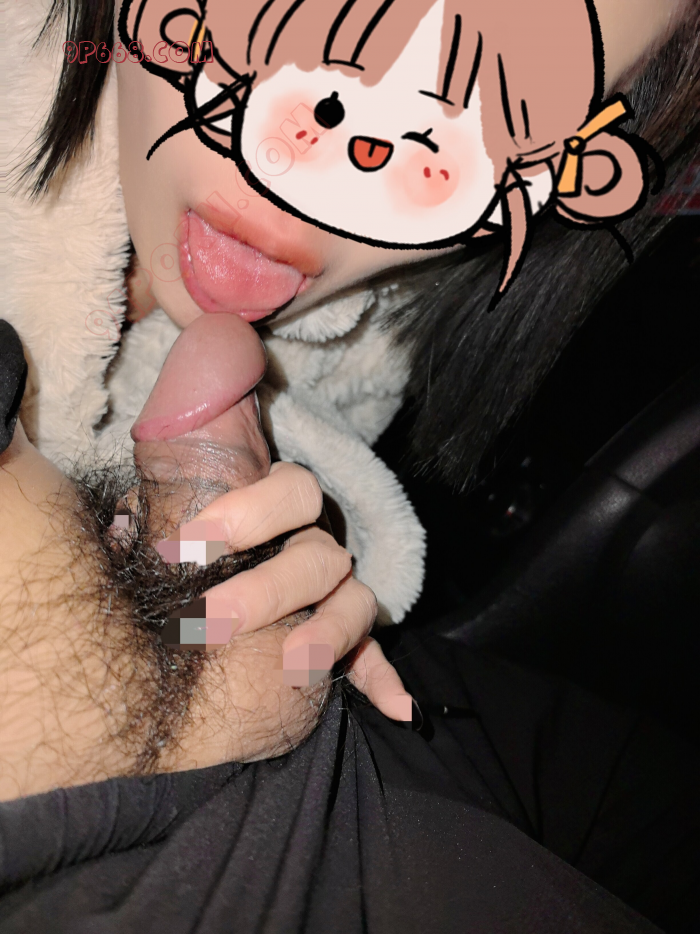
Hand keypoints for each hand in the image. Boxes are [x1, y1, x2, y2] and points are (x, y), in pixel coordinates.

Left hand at [172, 460, 413, 722]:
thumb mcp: (174, 494)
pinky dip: (381, 678)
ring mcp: (337, 589)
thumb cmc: (190, 521)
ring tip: (295, 666)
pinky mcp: (345, 633)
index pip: (293, 491)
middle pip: (318, 557)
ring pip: (352, 604)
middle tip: (209, 619)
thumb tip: (121, 528)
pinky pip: (370, 654)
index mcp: (282, 502)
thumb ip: (157, 494)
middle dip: (266, 590)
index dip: (248, 513)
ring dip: (328, 635)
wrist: (221, 547)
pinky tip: (397, 707)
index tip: (189, 544)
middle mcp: (317, 541)